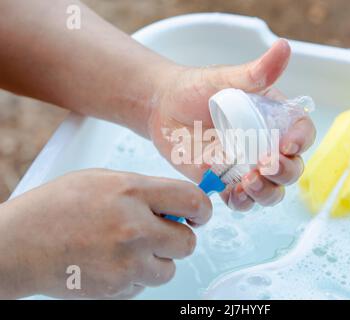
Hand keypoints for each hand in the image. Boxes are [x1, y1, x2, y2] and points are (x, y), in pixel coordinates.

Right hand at [0, 169, 211, 298]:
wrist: (18, 245)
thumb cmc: (57, 207)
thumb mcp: (104, 180)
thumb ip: (145, 191)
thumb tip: (176, 204)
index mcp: (132, 192)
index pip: (192, 201)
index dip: (202, 209)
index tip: (199, 214)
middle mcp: (134, 229)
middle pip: (188, 242)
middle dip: (179, 237)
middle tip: (162, 232)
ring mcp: (126, 263)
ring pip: (169, 269)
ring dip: (157, 260)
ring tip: (130, 249)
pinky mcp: (117, 289)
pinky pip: (145, 285)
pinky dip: (137, 276)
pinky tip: (113, 262)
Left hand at [149, 39, 315, 210]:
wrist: (163, 107)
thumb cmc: (196, 88)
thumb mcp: (226, 78)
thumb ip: (256, 72)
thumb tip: (284, 46)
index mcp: (272, 119)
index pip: (301, 132)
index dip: (301, 140)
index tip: (288, 143)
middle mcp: (265, 146)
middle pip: (291, 168)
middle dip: (285, 172)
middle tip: (266, 166)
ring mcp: (246, 167)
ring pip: (271, 190)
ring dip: (267, 192)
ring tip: (250, 183)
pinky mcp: (226, 182)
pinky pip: (242, 200)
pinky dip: (242, 202)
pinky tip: (234, 194)